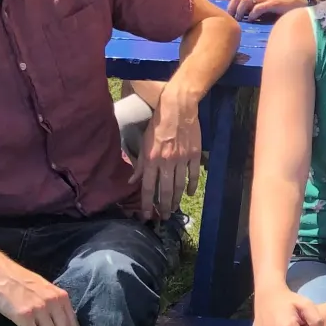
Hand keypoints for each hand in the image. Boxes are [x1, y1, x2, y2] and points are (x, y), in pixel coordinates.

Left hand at [135, 88, 202, 219]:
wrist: (178, 107)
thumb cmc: (157, 124)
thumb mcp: (143, 143)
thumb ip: (139, 164)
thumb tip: (132, 181)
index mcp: (151, 159)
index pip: (148, 187)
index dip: (146, 203)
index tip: (146, 215)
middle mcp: (166, 162)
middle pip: (165, 190)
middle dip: (163, 206)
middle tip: (164, 217)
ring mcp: (182, 160)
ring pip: (179, 185)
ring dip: (176, 200)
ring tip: (174, 209)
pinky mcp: (194, 155)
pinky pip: (193, 175)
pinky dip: (192, 186)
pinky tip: (190, 194)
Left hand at [227, 0, 308, 21]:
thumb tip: (241, 10)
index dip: (231, 4)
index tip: (230, 13)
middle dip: (233, 7)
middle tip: (232, 17)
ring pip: (246, 1)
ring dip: (240, 11)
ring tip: (240, 19)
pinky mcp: (273, 2)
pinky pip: (258, 8)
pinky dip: (252, 15)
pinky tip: (252, 19)